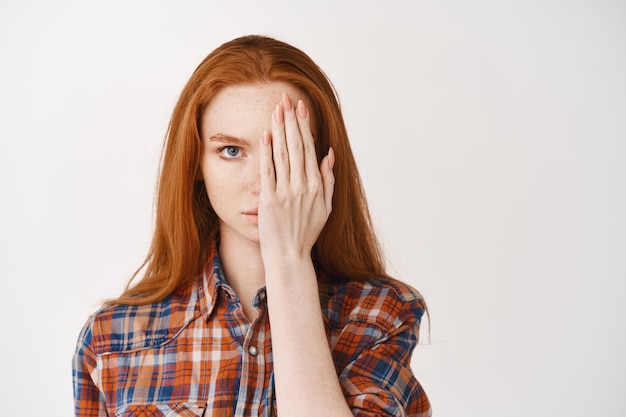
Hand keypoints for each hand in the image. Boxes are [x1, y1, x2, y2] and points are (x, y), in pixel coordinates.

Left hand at [258, 92, 334, 260]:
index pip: (310, 148)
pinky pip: (268, 171)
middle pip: (296, 146)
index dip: (304, 126)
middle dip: (291, 120)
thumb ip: (328, 180)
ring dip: (279, 130)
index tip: (300, 107)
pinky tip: (265, 135)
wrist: (289, 256)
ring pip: (283, 154)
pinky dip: (267, 152)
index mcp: (317, 185)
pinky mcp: (269, 199)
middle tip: (286, 98)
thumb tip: (329, 154)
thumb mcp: (326, 207)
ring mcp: (286, 192)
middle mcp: (303, 186)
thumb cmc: (306, 233)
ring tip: (276, 109)